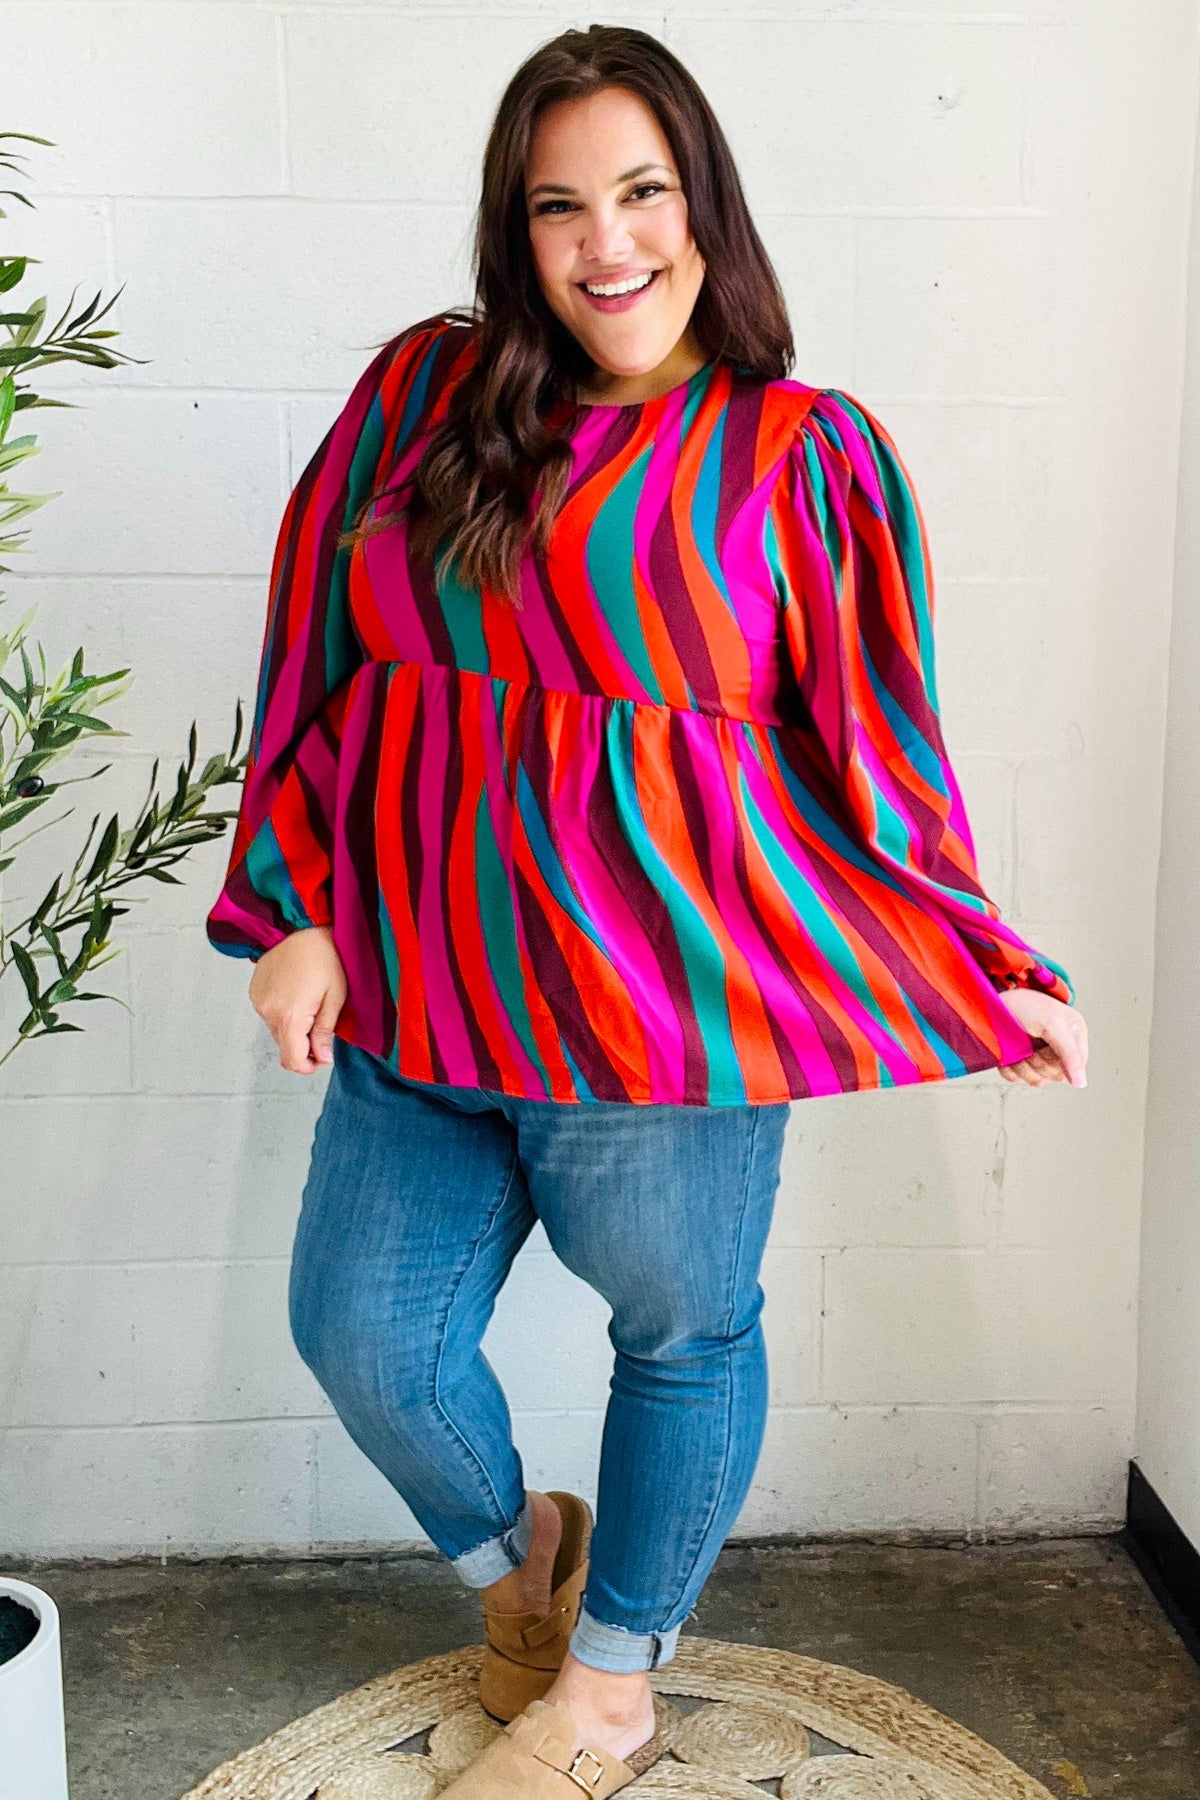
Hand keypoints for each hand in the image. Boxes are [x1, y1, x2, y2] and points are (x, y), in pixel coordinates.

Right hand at [248, 924, 347, 1073]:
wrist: (299, 925)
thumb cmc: (324, 955)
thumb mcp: (336, 996)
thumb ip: (325, 1031)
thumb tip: (323, 1057)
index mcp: (290, 1016)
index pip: (293, 1061)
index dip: (310, 1066)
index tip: (323, 1057)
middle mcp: (269, 1013)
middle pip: (285, 1048)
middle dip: (304, 1046)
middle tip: (322, 1026)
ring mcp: (259, 1003)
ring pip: (277, 1032)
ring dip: (294, 1028)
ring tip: (311, 1003)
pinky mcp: (255, 993)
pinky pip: (270, 1015)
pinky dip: (284, 1013)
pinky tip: (297, 993)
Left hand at [995, 987, 1088, 1088]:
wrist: (990, 1001)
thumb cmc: (1024, 1005)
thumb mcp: (1052, 1023)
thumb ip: (1069, 1053)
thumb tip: (1081, 1083)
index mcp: (1074, 1035)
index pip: (1075, 1067)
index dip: (1058, 1061)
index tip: (1046, 1044)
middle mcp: (1060, 1047)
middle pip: (1056, 1075)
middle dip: (1039, 1062)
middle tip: (1029, 1043)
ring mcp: (1039, 1056)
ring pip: (1037, 1080)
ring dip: (1022, 1065)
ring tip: (1017, 1046)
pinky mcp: (1020, 1062)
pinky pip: (1018, 1079)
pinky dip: (1009, 1068)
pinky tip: (1007, 1053)